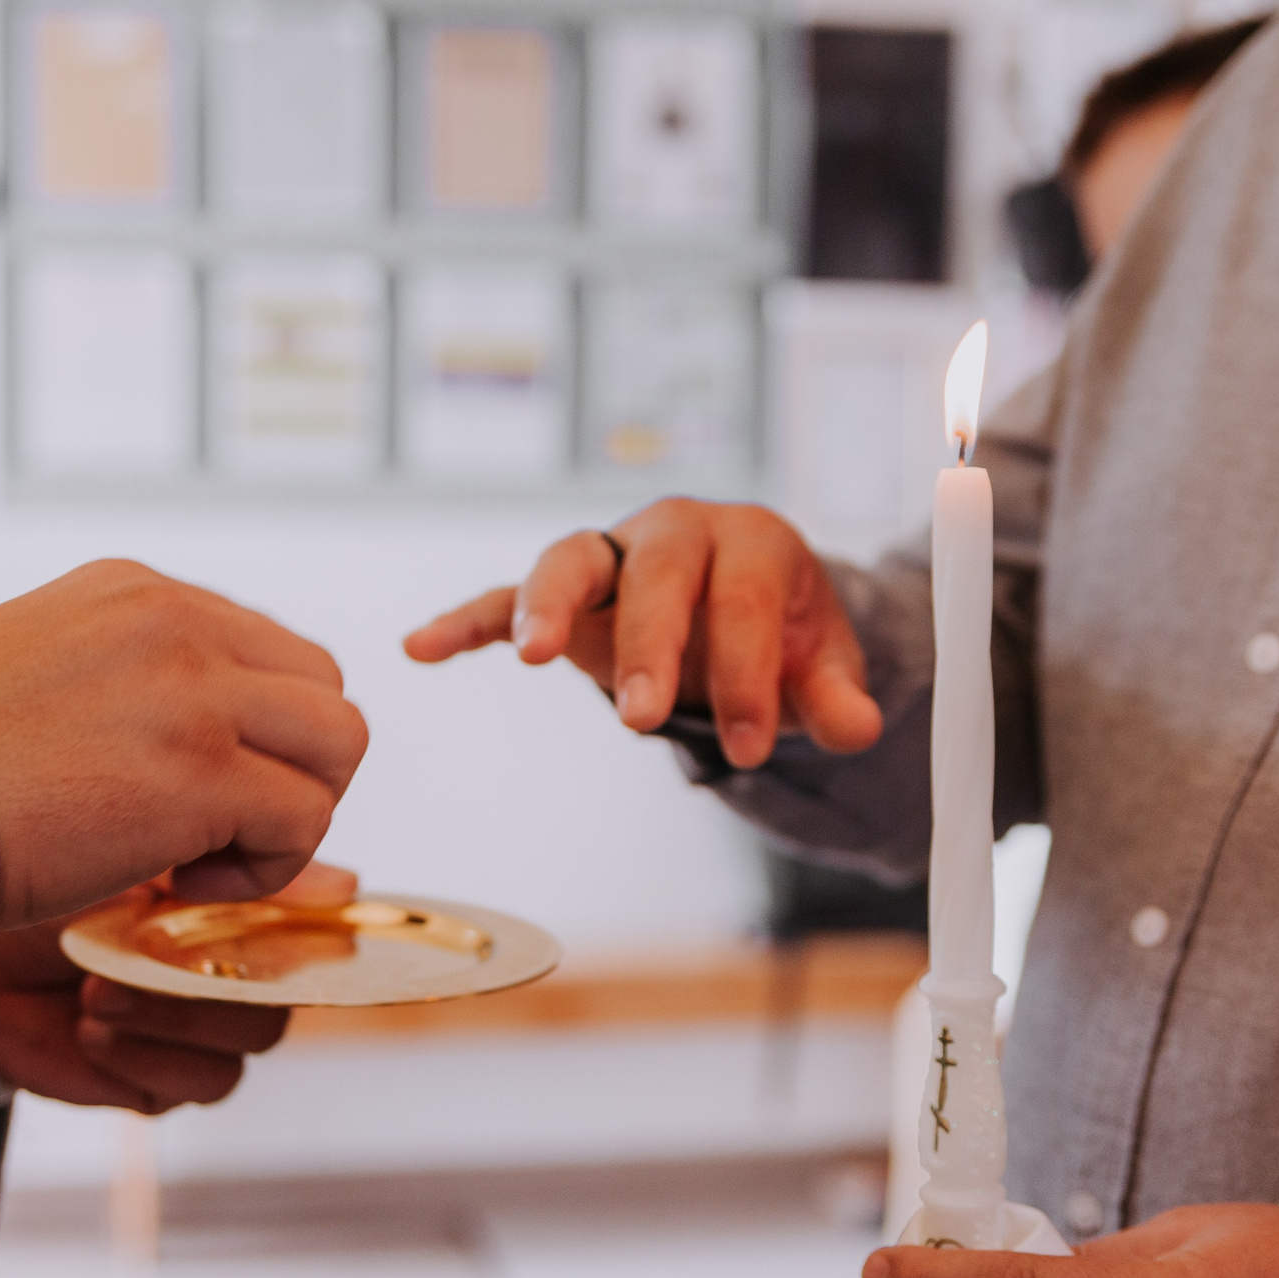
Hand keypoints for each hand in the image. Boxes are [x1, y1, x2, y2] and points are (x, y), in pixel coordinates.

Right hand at [0, 560, 368, 928]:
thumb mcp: (40, 674)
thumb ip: (125, 679)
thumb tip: (192, 732)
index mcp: (138, 594)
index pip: (267, 648)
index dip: (257, 731)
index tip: (197, 787)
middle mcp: (178, 623)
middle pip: (323, 687)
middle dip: (296, 768)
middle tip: (224, 830)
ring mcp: (197, 691)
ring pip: (339, 743)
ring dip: (294, 814)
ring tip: (211, 862)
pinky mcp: (204, 771)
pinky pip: (305, 817)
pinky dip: (268, 868)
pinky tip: (186, 888)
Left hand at [0, 861, 357, 1113]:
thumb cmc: (47, 863)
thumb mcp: (149, 840)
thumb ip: (245, 864)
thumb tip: (346, 884)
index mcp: (246, 904)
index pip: (322, 927)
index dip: (304, 925)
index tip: (243, 897)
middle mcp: (236, 966)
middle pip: (296, 987)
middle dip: (224, 965)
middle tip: (151, 944)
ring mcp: (202, 1023)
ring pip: (256, 1036)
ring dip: (176, 1010)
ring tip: (99, 983)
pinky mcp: (161, 1076)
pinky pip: (204, 1083)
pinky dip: (147, 1054)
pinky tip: (90, 1024)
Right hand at [402, 499, 880, 769]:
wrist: (742, 607)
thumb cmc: (779, 632)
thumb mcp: (820, 664)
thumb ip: (836, 696)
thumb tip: (857, 730)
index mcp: (749, 540)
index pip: (742, 600)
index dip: (746, 672)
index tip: (752, 746)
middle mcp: (675, 531)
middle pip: (655, 572)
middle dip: (648, 643)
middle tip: (642, 718)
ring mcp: (612, 555)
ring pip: (572, 559)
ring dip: (549, 604)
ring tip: (533, 655)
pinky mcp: (566, 590)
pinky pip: (505, 595)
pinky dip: (465, 619)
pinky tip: (421, 648)